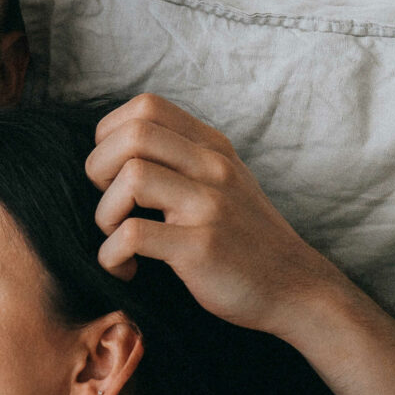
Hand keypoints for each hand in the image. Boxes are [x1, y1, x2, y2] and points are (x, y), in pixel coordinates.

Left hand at [85, 94, 349, 339]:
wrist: (296, 288)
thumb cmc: (245, 239)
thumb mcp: (225, 182)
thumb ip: (183, 159)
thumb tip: (115, 150)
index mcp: (213, 147)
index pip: (146, 106)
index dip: (110, 135)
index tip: (113, 173)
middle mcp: (213, 167)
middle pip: (132, 135)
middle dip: (98, 169)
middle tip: (110, 206)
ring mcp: (210, 205)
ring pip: (131, 178)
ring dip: (105, 214)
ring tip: (117, 239)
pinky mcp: (202, 246)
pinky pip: (133, 234)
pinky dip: (111, 255)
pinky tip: (125, 268)